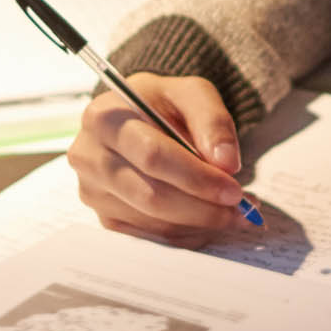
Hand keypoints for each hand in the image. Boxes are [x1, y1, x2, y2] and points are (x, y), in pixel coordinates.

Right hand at [65, 74, 248, 245]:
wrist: (140, 117)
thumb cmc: (163, 104)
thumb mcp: (192, 94)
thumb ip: (212, 121)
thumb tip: (226, 162)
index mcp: (104, 117)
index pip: (153, 156)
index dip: (196, 177)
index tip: (234, 190)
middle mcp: (89, 156)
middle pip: (152, 196)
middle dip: (203, 207)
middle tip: (241, 210)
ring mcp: (93, 191)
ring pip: (154, 221)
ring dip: (200, 223)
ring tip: (235, 213)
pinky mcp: (105, 216)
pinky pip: (151, 236)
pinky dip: (187, 233)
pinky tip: (209, 220)